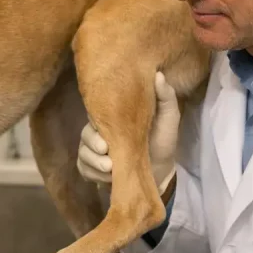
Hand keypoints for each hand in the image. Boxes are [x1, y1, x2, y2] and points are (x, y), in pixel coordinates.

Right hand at [77, 72, 179, 192]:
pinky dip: (93, 174)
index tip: (106, 133)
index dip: (96, 121)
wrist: (162, 172)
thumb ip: (165, 97)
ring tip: (110, 169)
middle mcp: (99, 132)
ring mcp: (94, 152)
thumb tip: (158, 74)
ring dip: (95, 162)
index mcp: (113, 118)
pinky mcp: (92, 169)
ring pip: (83, 153)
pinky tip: (108, 177)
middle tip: (106, 151)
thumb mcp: (169, 118)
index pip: (96, 113)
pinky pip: (83, 169)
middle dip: (93, 145)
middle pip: (85, 135)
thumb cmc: (163, 142)